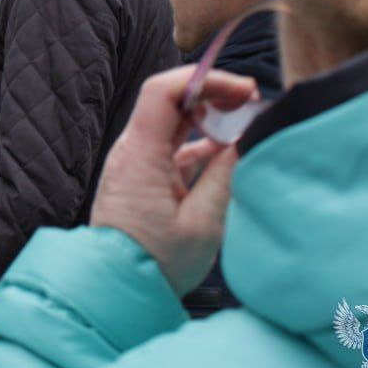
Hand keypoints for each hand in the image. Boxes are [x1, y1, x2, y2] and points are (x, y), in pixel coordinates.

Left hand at [89, 66, 249, 296]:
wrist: (116, 289)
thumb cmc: (156, 262)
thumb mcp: (203, 222)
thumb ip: (226, 175)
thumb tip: (246, 138)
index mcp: (140, 153)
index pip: (164, 90)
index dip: (204, 79)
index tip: (243, 89)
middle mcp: (132, 150)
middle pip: (171, 101)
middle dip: (213, 93)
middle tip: (251, 102)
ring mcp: (134, 162)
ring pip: (173, 124)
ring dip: (208, 119)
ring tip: (245, 126)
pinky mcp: (141, 178)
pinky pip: (172, 148)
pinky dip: (200, 145)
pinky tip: (227, 153)